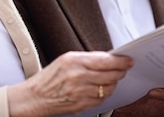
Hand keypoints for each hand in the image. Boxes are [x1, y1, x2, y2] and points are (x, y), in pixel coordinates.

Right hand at [8, 51, 132, 116]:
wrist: (35, 97)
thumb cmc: (49, 78)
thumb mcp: (65, 60)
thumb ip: (86, 59)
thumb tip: (107, 59)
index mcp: (74, 61)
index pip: (105, 60)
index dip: (120, 61)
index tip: (128, 60)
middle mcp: (78, 76)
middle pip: (110, 74)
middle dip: (120, 72)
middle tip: (124, 69)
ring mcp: (80, 92)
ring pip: (108, 88)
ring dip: (113, 84)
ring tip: (111, 79)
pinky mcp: (81, 104)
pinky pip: (101, 99)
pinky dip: (104, 94)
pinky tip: (100, 90)